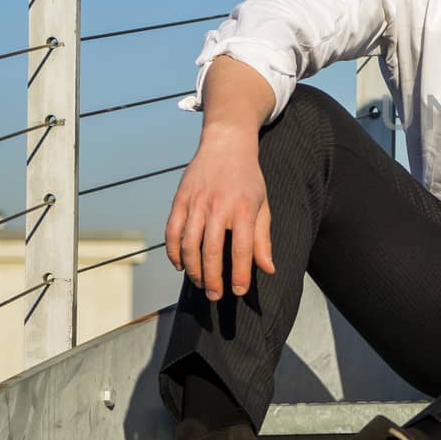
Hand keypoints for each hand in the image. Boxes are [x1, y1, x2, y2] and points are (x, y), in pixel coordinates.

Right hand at [164, 124, 275, 301]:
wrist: (227, 144)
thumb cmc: (248, 179)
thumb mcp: (262, 206)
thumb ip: (262, 239)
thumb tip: (268, 269)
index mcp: (243, 209)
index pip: (242, 249)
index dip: (241, 273)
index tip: (239, 291)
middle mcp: (218, 206)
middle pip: (212, 251)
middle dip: (213, 279)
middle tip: (215, 295)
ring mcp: (196, 202)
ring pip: (188, 245)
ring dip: (193, 269)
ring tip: (200, 283)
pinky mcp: (180, 199)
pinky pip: (172, 231)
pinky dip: (173, 252)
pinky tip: (180, 265)